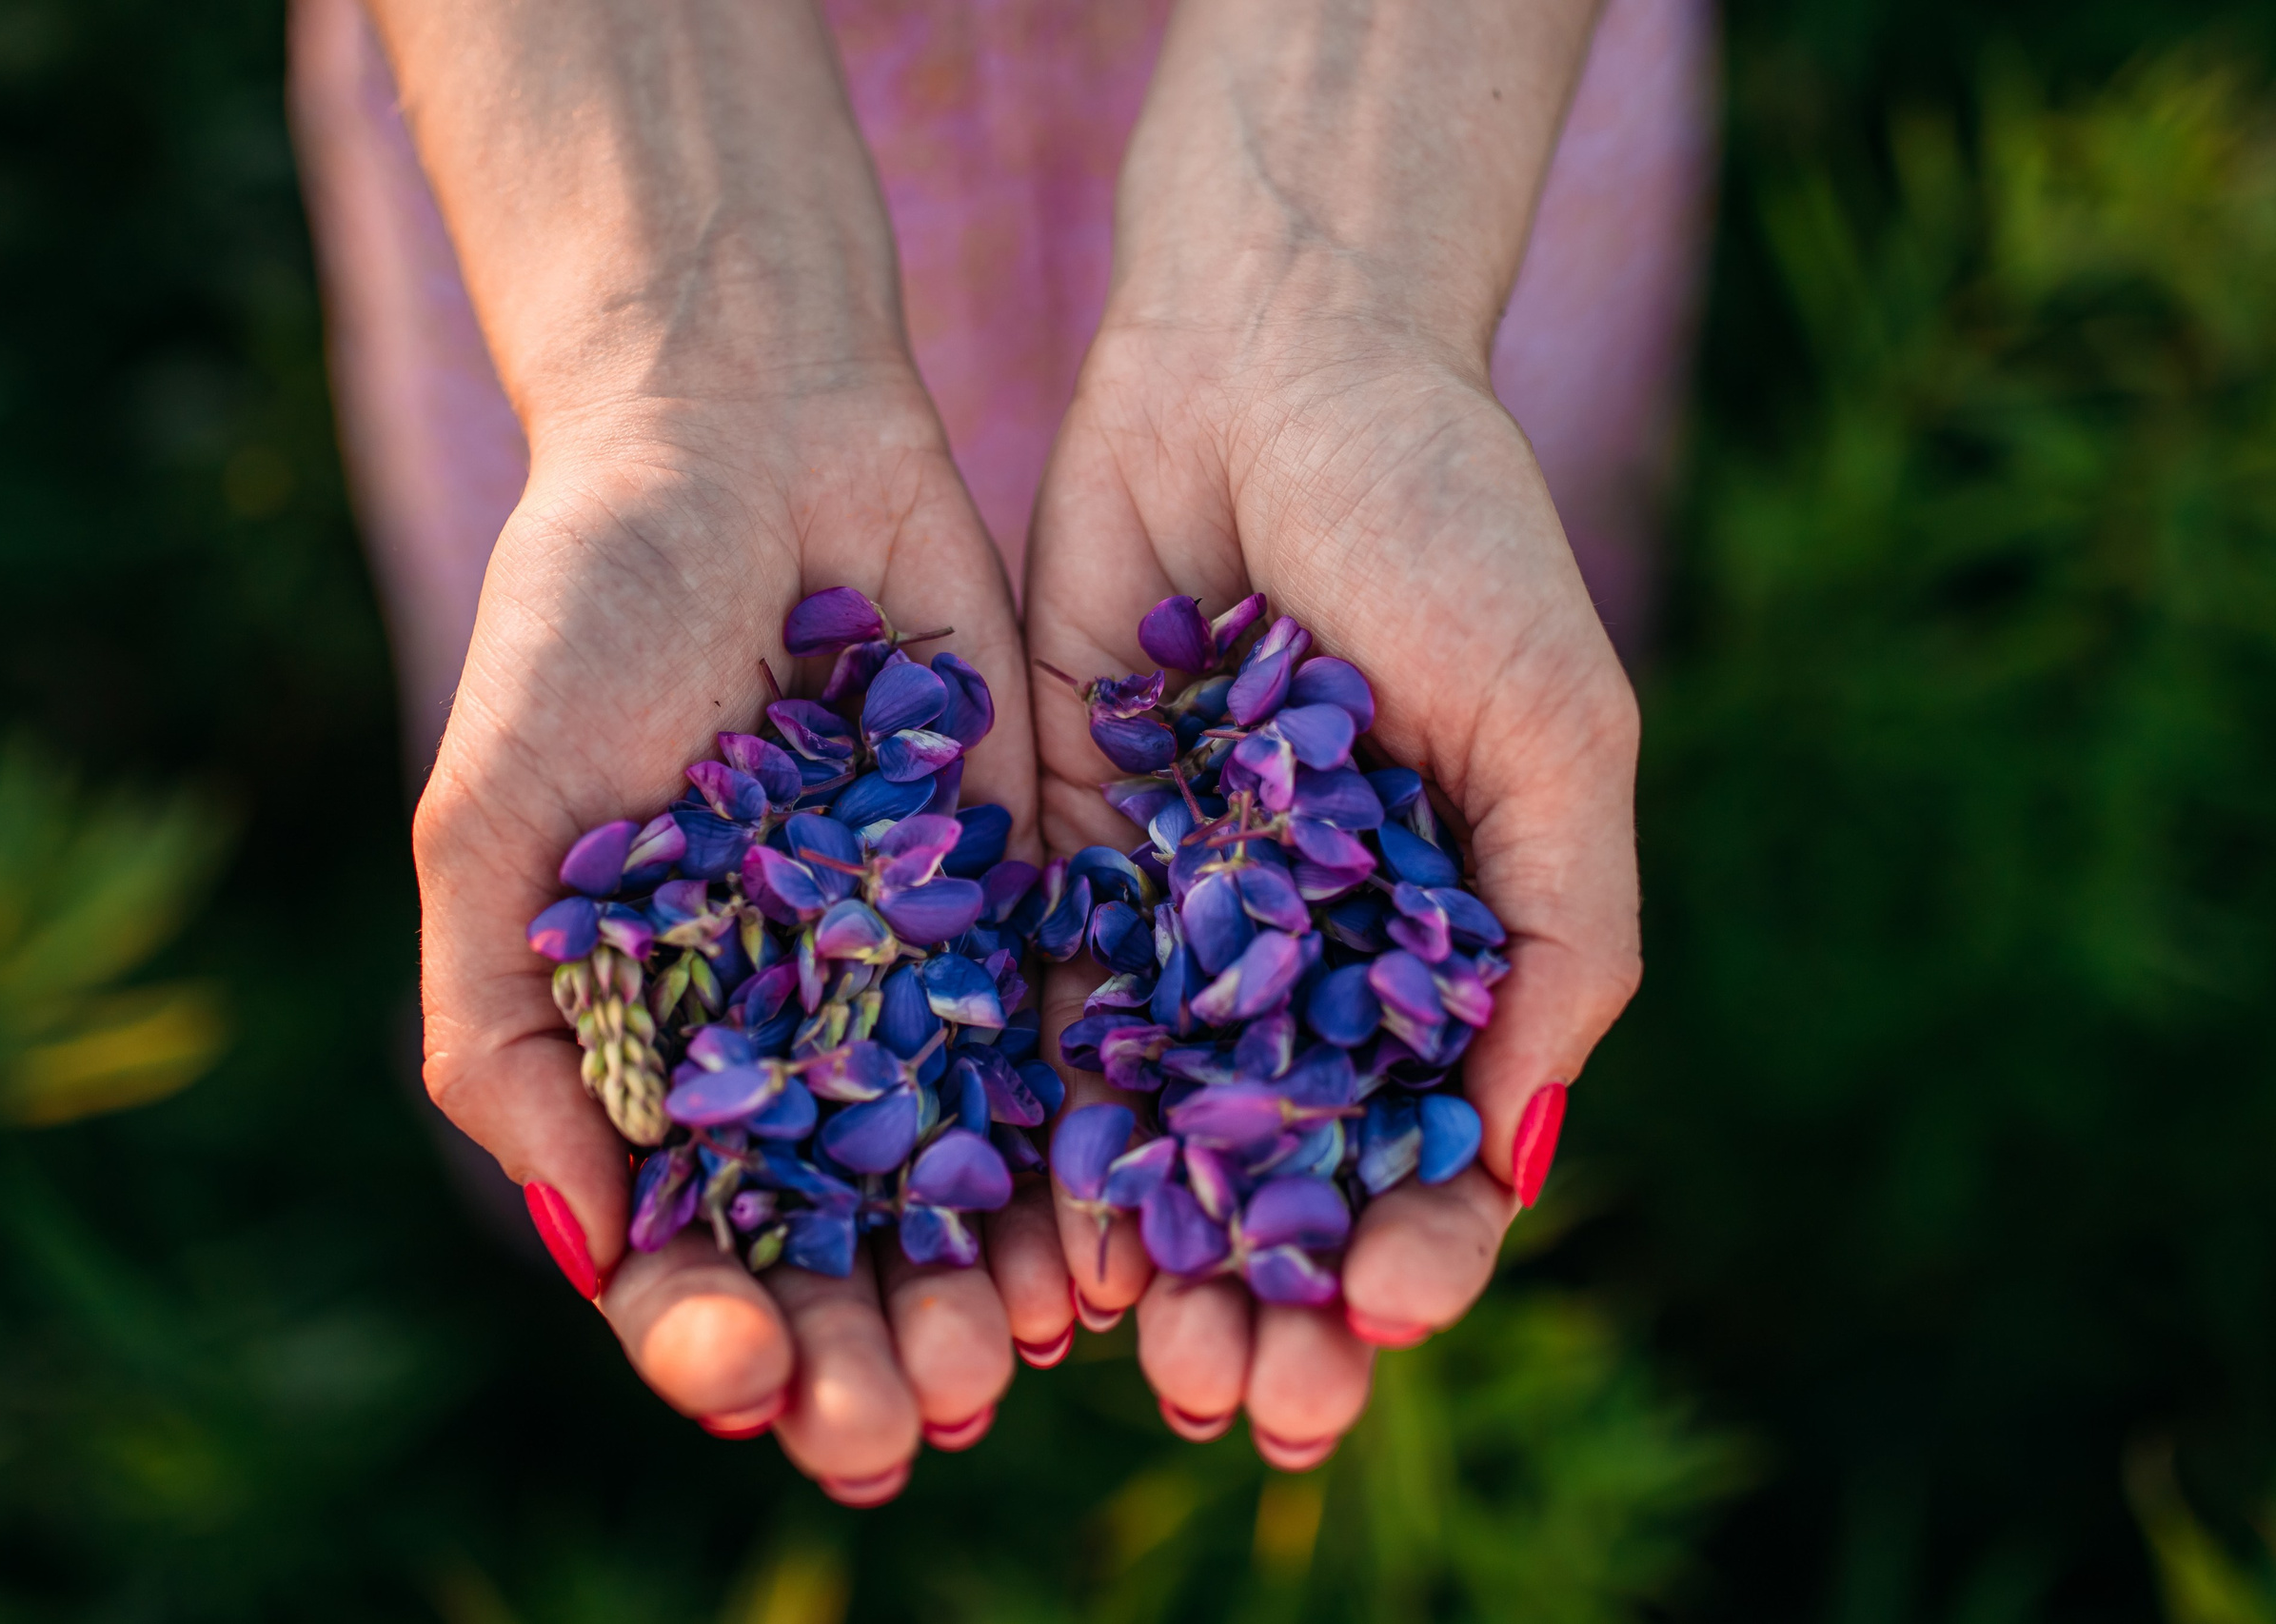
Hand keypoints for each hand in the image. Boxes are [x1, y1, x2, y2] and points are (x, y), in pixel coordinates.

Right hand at [366, 0, 1070, 1502]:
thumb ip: (505, 1027)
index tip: (750, 1373)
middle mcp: (787, 1040)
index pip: (677, 1243)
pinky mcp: (1025, 901)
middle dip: (857, 1347)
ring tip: (1003, 1363)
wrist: (748, 436)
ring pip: (955, 1187)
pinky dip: (1079, 1161)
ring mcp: (912, 980)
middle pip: (828, 1248)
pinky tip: (1105, 1242)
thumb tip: (590, 1239)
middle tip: (897, 1419)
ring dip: (975, 1291)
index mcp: (647, 1046)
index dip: (707, 1330)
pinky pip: (1059, 1057)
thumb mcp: (496, 816)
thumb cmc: (582, 612)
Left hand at [1023, 0, 1633, 1468]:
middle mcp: (1311, 947)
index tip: (1385, 1327)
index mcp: (1447, 932)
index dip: (1418, 1246)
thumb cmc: (1451, 528)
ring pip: (1171, 1120)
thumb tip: (1516, 1155)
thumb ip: (1562, 938)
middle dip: (1280, 1284)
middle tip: (1252, 1395)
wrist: (1271, 364)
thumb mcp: (1556, 731)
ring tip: (1151, 1356)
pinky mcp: (1066, 851)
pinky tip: (1051, 1222)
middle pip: (1296, 1162)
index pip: (1436, 1136)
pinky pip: (1055, 1013)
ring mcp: (1187, 909)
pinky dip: (1057, 1125)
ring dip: (1166, 1247)